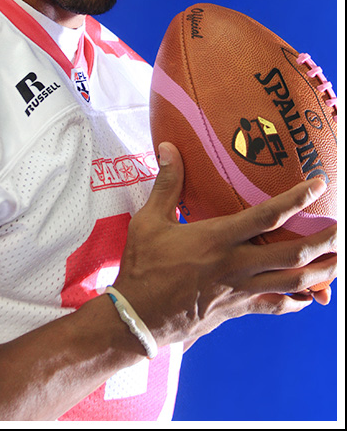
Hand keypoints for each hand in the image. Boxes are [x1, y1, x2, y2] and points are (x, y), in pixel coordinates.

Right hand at [113, 142, 336, 347]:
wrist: (138, 316)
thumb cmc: (143, 266)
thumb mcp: (150, 220)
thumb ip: (167, 183)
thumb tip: (169, 147)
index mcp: (218, 239)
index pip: (268, 216)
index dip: (298, 199)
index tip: (319, 184)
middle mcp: (237, 265)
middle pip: (294, 253)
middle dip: (325, 240)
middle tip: (342, 228)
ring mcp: (241, 290)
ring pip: (295, 283)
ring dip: (322, 271)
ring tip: (339, 260)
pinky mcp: (238, 308)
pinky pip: (277, 305)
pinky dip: (298, 300)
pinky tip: (310, 296)